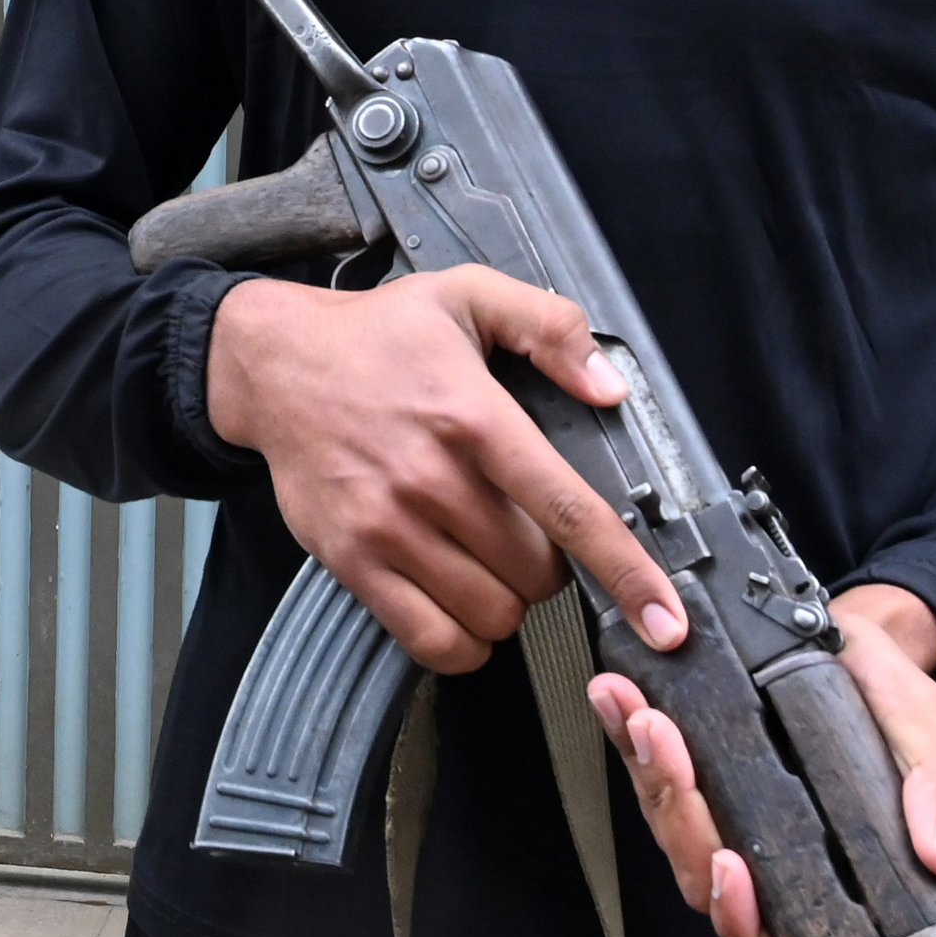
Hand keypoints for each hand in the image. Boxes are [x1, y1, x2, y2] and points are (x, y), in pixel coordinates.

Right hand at [206, 265, 684, 673]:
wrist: (272, 364)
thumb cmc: (376, 337)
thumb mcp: (468, 295)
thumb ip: (549, 327)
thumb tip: (609, 387)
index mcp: (471, 415)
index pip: (566, 508)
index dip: (625, 571)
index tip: (663, 620)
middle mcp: (429, 477)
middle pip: (534, 574)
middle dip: (548, 565)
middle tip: (525, 531)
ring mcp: (385, 525)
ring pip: (489, 613)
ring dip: (506, 602)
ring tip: (487, 561)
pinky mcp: (350, 560)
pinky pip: (430, 640)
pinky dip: (462, 641)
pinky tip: (460, 604)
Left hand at [586, 582, 935, 936]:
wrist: (863, 642)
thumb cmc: (895, 705)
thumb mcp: (930, 741)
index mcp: (829, 874)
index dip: (744, 919)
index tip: (730, 867)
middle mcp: (768, 857)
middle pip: (703, 876)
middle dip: (681, 816)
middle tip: (670, 750)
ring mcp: (724, 815)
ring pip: (669, 825)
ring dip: (648, 772)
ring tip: (641, 716)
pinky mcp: (692, 770)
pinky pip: (649, 770)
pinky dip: (627, 735)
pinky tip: (618, 697)